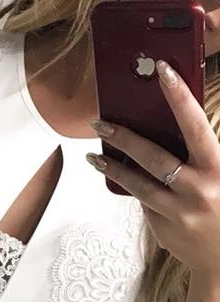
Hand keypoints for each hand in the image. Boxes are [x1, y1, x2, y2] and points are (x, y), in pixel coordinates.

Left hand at [86, 58, 219, 280]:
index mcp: (217, 169)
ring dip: (113, 167)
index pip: (195, 125)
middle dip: (124, 137)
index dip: (179, 96)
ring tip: (94, 156)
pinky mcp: (163, 230)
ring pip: (138, 184)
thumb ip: (203, 155)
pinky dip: (135, 189)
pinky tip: (123, 178)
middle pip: (153, 157)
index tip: (163, 72)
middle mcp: (197, 190)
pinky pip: (145, 203)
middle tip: (100, 122)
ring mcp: (177, 213)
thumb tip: (172, 128)